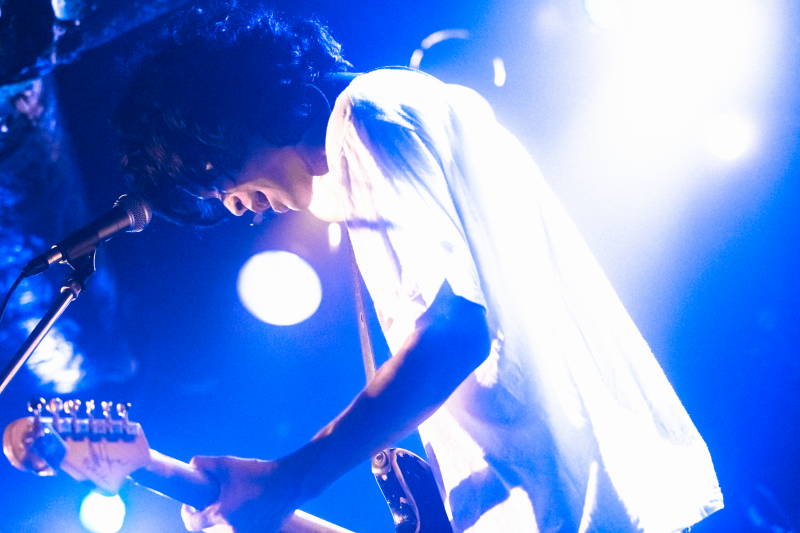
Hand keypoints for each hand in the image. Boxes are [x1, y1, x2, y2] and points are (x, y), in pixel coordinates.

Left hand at [181, 456, 299, 532]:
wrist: (289, 482)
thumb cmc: (258, 473)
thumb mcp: (228, 464)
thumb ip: (205, 464)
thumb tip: (192, 463)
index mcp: (220, 516)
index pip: (194, 523)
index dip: (188, 513)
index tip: (190, 505)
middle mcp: (233, 530)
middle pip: (214, 527)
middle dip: (213, 514)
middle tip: (220, 499)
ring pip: (232, 529)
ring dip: (231, 519)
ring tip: (239, 501)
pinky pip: (251, 529)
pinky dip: (249, 521)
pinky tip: (255, 507)